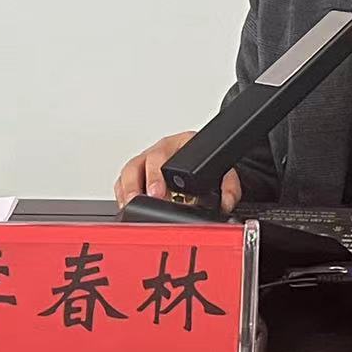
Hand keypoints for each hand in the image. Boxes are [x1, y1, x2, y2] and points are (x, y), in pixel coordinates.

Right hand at [114, 131, 242, 212]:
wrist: (203, 158)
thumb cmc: (206, 164)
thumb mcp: (223, 171)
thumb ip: (229, 187)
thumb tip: (226, 203)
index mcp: (180, 145)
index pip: (163, 156)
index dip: (156, 175)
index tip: (158, 191)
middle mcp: (160, 151)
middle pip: (140, 163)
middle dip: (139, 184)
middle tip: (143, 199)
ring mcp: (146, 160)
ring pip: (128, 170)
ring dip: (127, 190)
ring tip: (130, 205)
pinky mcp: (137, 173)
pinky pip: (122, 180)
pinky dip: (122, 193)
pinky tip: (126, 204)